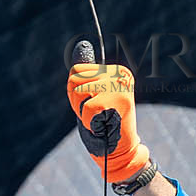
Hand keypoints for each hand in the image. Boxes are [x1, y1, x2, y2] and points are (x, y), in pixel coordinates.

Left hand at [66, 57, 149, 184]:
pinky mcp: (118, 101)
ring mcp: (120, 86)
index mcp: (116, 72)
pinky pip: (86, 109)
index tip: (89, 104)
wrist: (120, 151)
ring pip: (78, 92)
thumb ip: (85, 75)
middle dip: (76, 101)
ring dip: (82, 112)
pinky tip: (102, 126)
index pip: (76, 71)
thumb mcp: (90, 97)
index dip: (75, 93)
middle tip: (93, 115)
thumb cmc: (102, 126)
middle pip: (74, 79)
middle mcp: (120, 75)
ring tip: (98, 120)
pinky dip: (88, 122)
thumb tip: (81, 44)